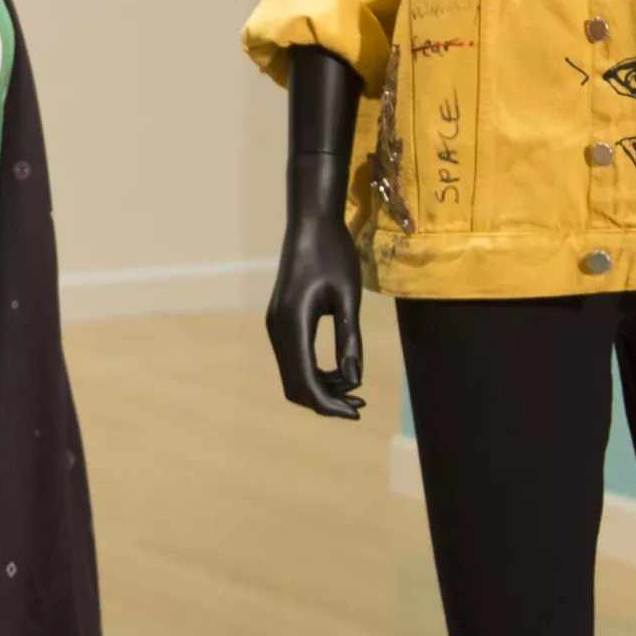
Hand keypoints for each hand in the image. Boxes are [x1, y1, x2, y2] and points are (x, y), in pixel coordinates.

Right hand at [264, 179, 366, 419]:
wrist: (311, 222)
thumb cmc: (334, 254)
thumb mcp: (348, 298)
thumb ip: (350, 339)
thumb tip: (354, 379)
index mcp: (293, 323)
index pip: (306, 381)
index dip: (330, 404)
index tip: (357, 412)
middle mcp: (277, 328)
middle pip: (295, 385)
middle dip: (326, 401)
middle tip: (359, 405)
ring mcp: (276, 324)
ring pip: (293, 374)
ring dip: (321, 387)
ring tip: (355, 388)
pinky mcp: (281, 320)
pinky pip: (293, 358)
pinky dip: (314, 372)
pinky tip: (340, 371)